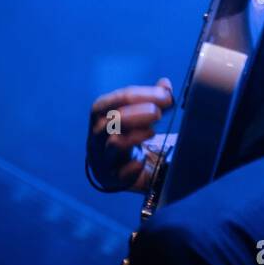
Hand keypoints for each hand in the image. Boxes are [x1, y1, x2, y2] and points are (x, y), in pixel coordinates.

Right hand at [86, 78, 174, 192]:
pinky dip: (131, 168)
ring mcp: (103, 158)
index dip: (143, 95)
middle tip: (158, 113)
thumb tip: (166, 85)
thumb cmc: (130, 132)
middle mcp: (98, 136)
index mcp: (101, 114)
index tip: (166, 96)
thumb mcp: (139, 112)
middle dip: (138, 114)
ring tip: (153, 132)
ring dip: (136, 136)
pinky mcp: (113, 179)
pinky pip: (119, 174)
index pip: (117, 99)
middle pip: (111, 121)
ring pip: (113, 144)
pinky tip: (142, 162)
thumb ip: (154, 98)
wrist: (121, 166)